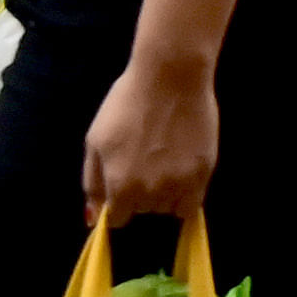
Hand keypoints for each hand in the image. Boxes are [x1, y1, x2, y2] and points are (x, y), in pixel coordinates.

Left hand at [79, 49, 215, 217]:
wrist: (171, 77)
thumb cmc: (125, 104)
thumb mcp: (95, 142)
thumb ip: (93, 184)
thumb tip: (93, 220)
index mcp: (120, 188)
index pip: (117, 219)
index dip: (118, 202)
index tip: (123, 181)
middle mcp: (150, 194)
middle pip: (144, 210)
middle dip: (140, 194)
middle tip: (144, 161)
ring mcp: (180, 184)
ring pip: (168, 207)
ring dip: (164, 193)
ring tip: (164, 161)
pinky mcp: (204, 172)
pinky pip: (193, 203)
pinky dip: (186, 195)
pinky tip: (181, 172)